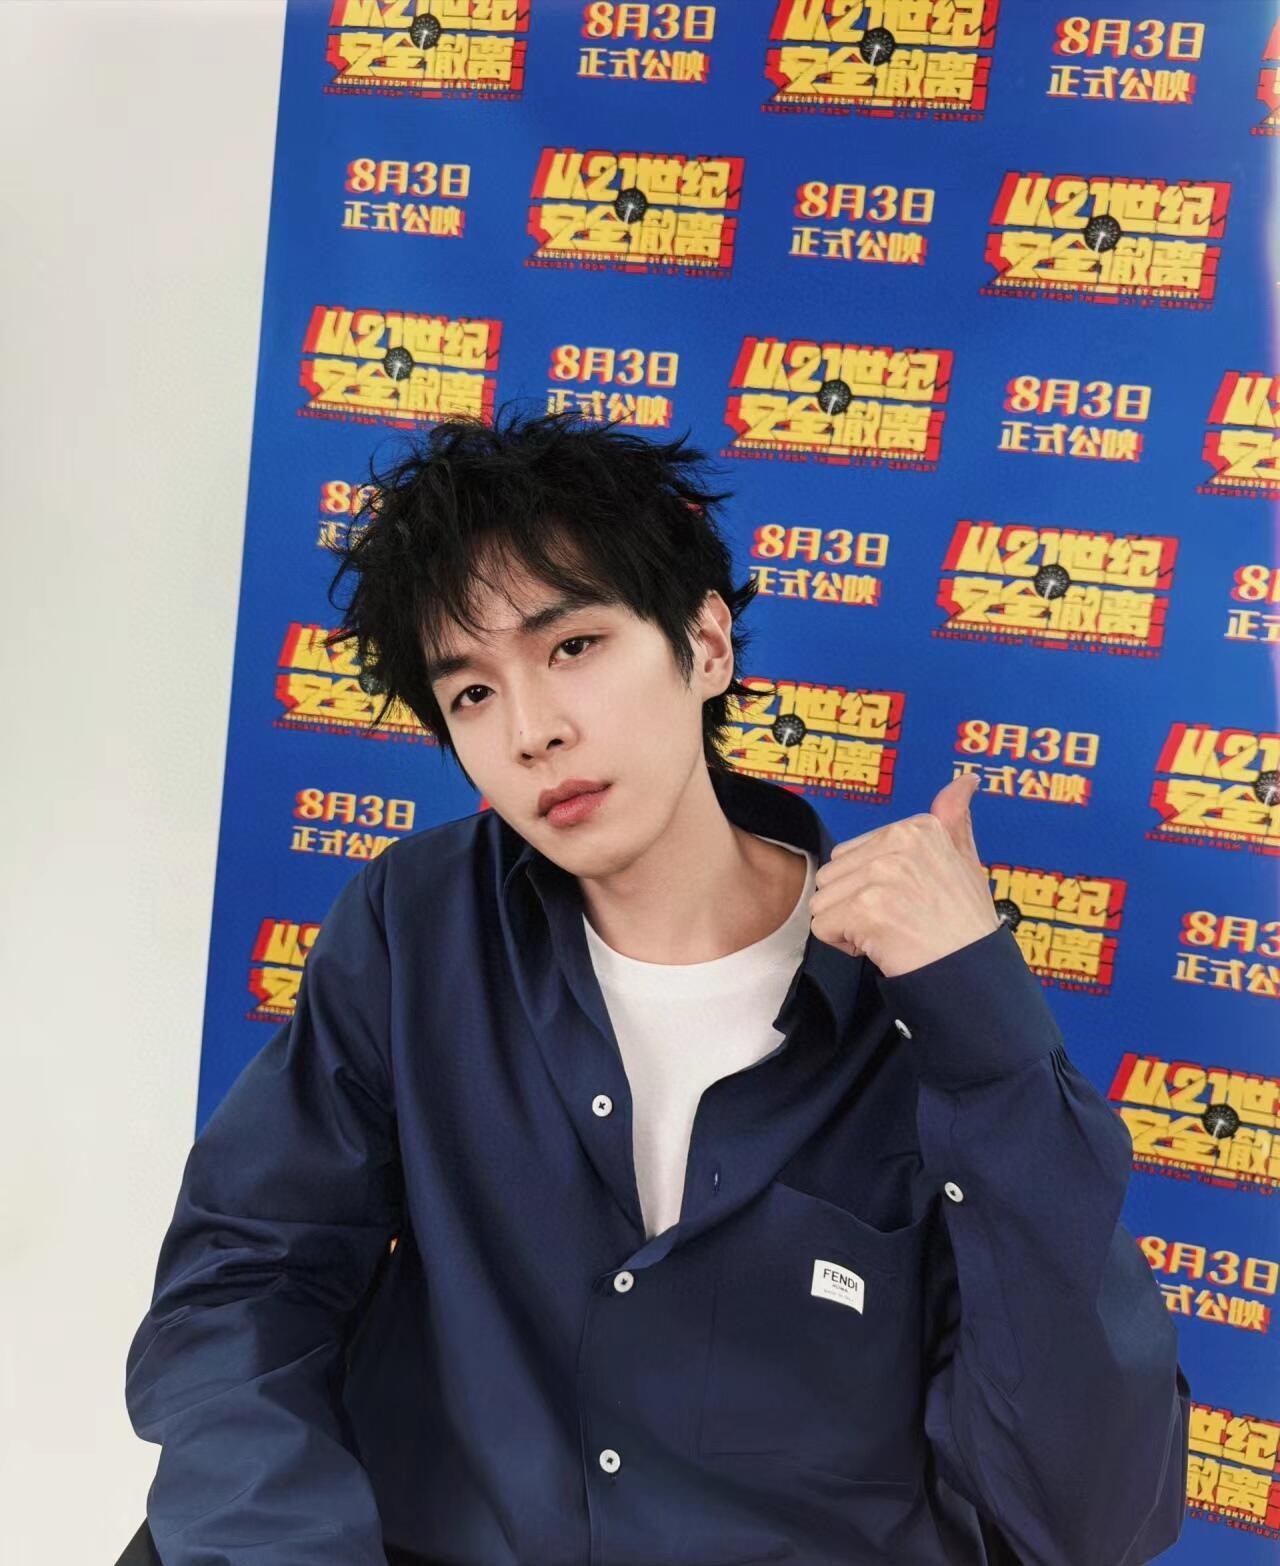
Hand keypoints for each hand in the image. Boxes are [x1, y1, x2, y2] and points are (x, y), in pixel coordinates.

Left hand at [808, 773, 1002, 978]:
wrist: (972, 974)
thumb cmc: (964, 926)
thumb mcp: (965, 862)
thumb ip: (954, 819)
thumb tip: (964, 781)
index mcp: (918, 827)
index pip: (851, 853)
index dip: (871, 885)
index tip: (907, 900)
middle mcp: (900, 842)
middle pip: (832, 874)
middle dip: (853, 904)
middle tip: (897, 920)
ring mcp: (882, 874)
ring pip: (823, 900)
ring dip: (847, 924)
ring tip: (890, 931)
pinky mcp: (866, 908)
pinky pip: (822, 926)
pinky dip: (844, 944)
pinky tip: (881, 945)